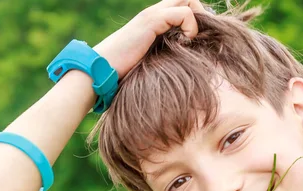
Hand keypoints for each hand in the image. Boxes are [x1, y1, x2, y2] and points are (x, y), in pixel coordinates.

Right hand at [94, 0, 208, 78]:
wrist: (101, 69)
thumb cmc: (121, 72)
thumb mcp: (147, 61)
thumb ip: (161, 54)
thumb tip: (180, 64)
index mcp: (152, 21)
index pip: (181, 5)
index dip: (195, 17)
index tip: (197, 38)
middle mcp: (153, 12)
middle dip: (201, 14)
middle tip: (199, 37)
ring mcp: (152, 15)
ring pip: (188, 0)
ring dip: (197, 19)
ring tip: (191, 40)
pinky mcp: (152, 21)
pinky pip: (184, 13)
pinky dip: (190, 27)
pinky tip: (183, 44)